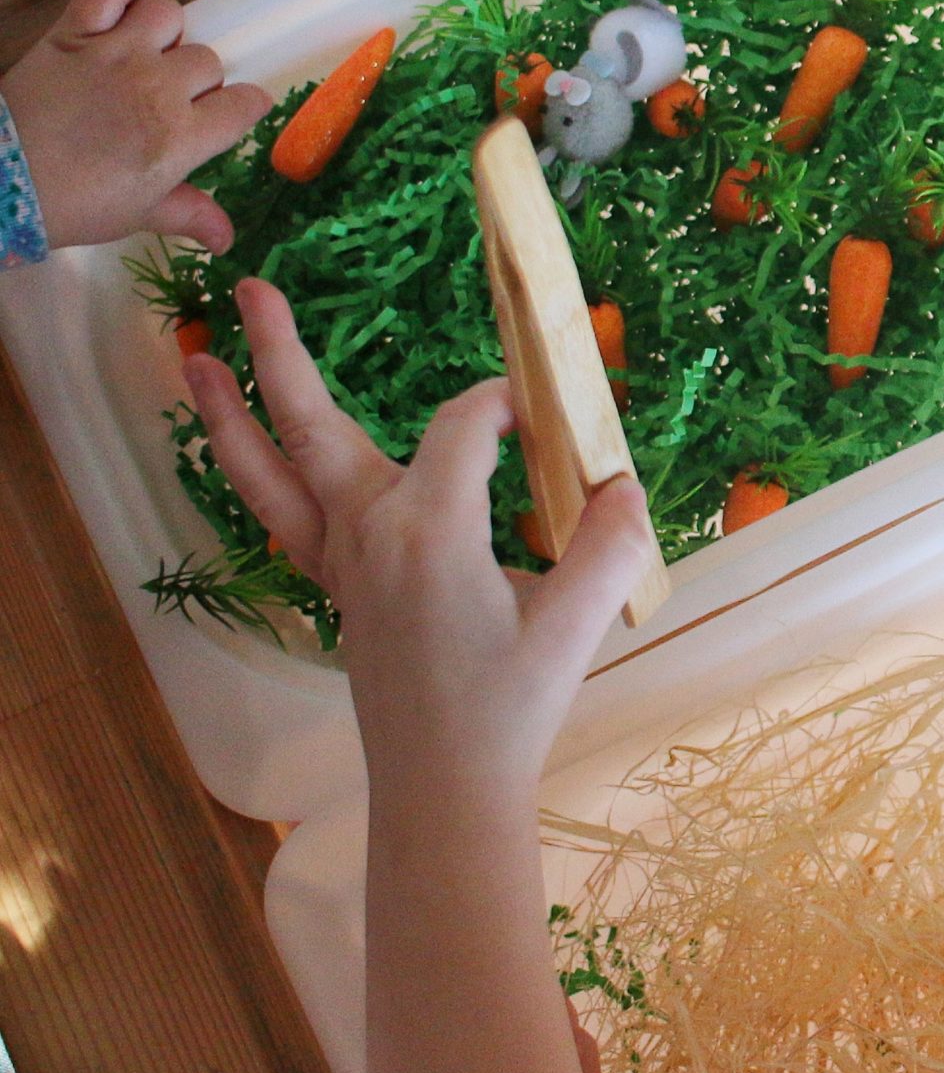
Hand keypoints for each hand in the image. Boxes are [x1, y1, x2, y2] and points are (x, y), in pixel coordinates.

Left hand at [0, 0, 270, 251]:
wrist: (2, 180)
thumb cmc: (74, 204)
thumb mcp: (137, 215)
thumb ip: (188, 214)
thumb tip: (227, 238)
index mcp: (183, 136)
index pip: (244, 105)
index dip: (245, 108)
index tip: (232, 113)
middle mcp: (160, 86)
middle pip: (208, 61)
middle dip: (197, 79)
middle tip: (171, 97)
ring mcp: (118, 53)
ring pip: (169, 15)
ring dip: (163, 32)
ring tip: (145, 52)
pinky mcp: (75, 32)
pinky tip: (115, 11)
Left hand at [181, 278, 654, 795]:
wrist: (448, 786)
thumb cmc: (513, 706)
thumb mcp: (579, 619)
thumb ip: (609, 540)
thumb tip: (622, 478)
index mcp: (429, 531)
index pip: (462, 427)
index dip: (506, 402)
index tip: (550, 406)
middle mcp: (368, 535)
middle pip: (311, 428)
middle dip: (278, 355)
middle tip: (251, 286)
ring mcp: (342, 566)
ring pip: (271, 476)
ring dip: (230, 415)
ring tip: (192, 357)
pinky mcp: (339, 592)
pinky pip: (286, 520)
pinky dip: (261, 478)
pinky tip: (251, 452)